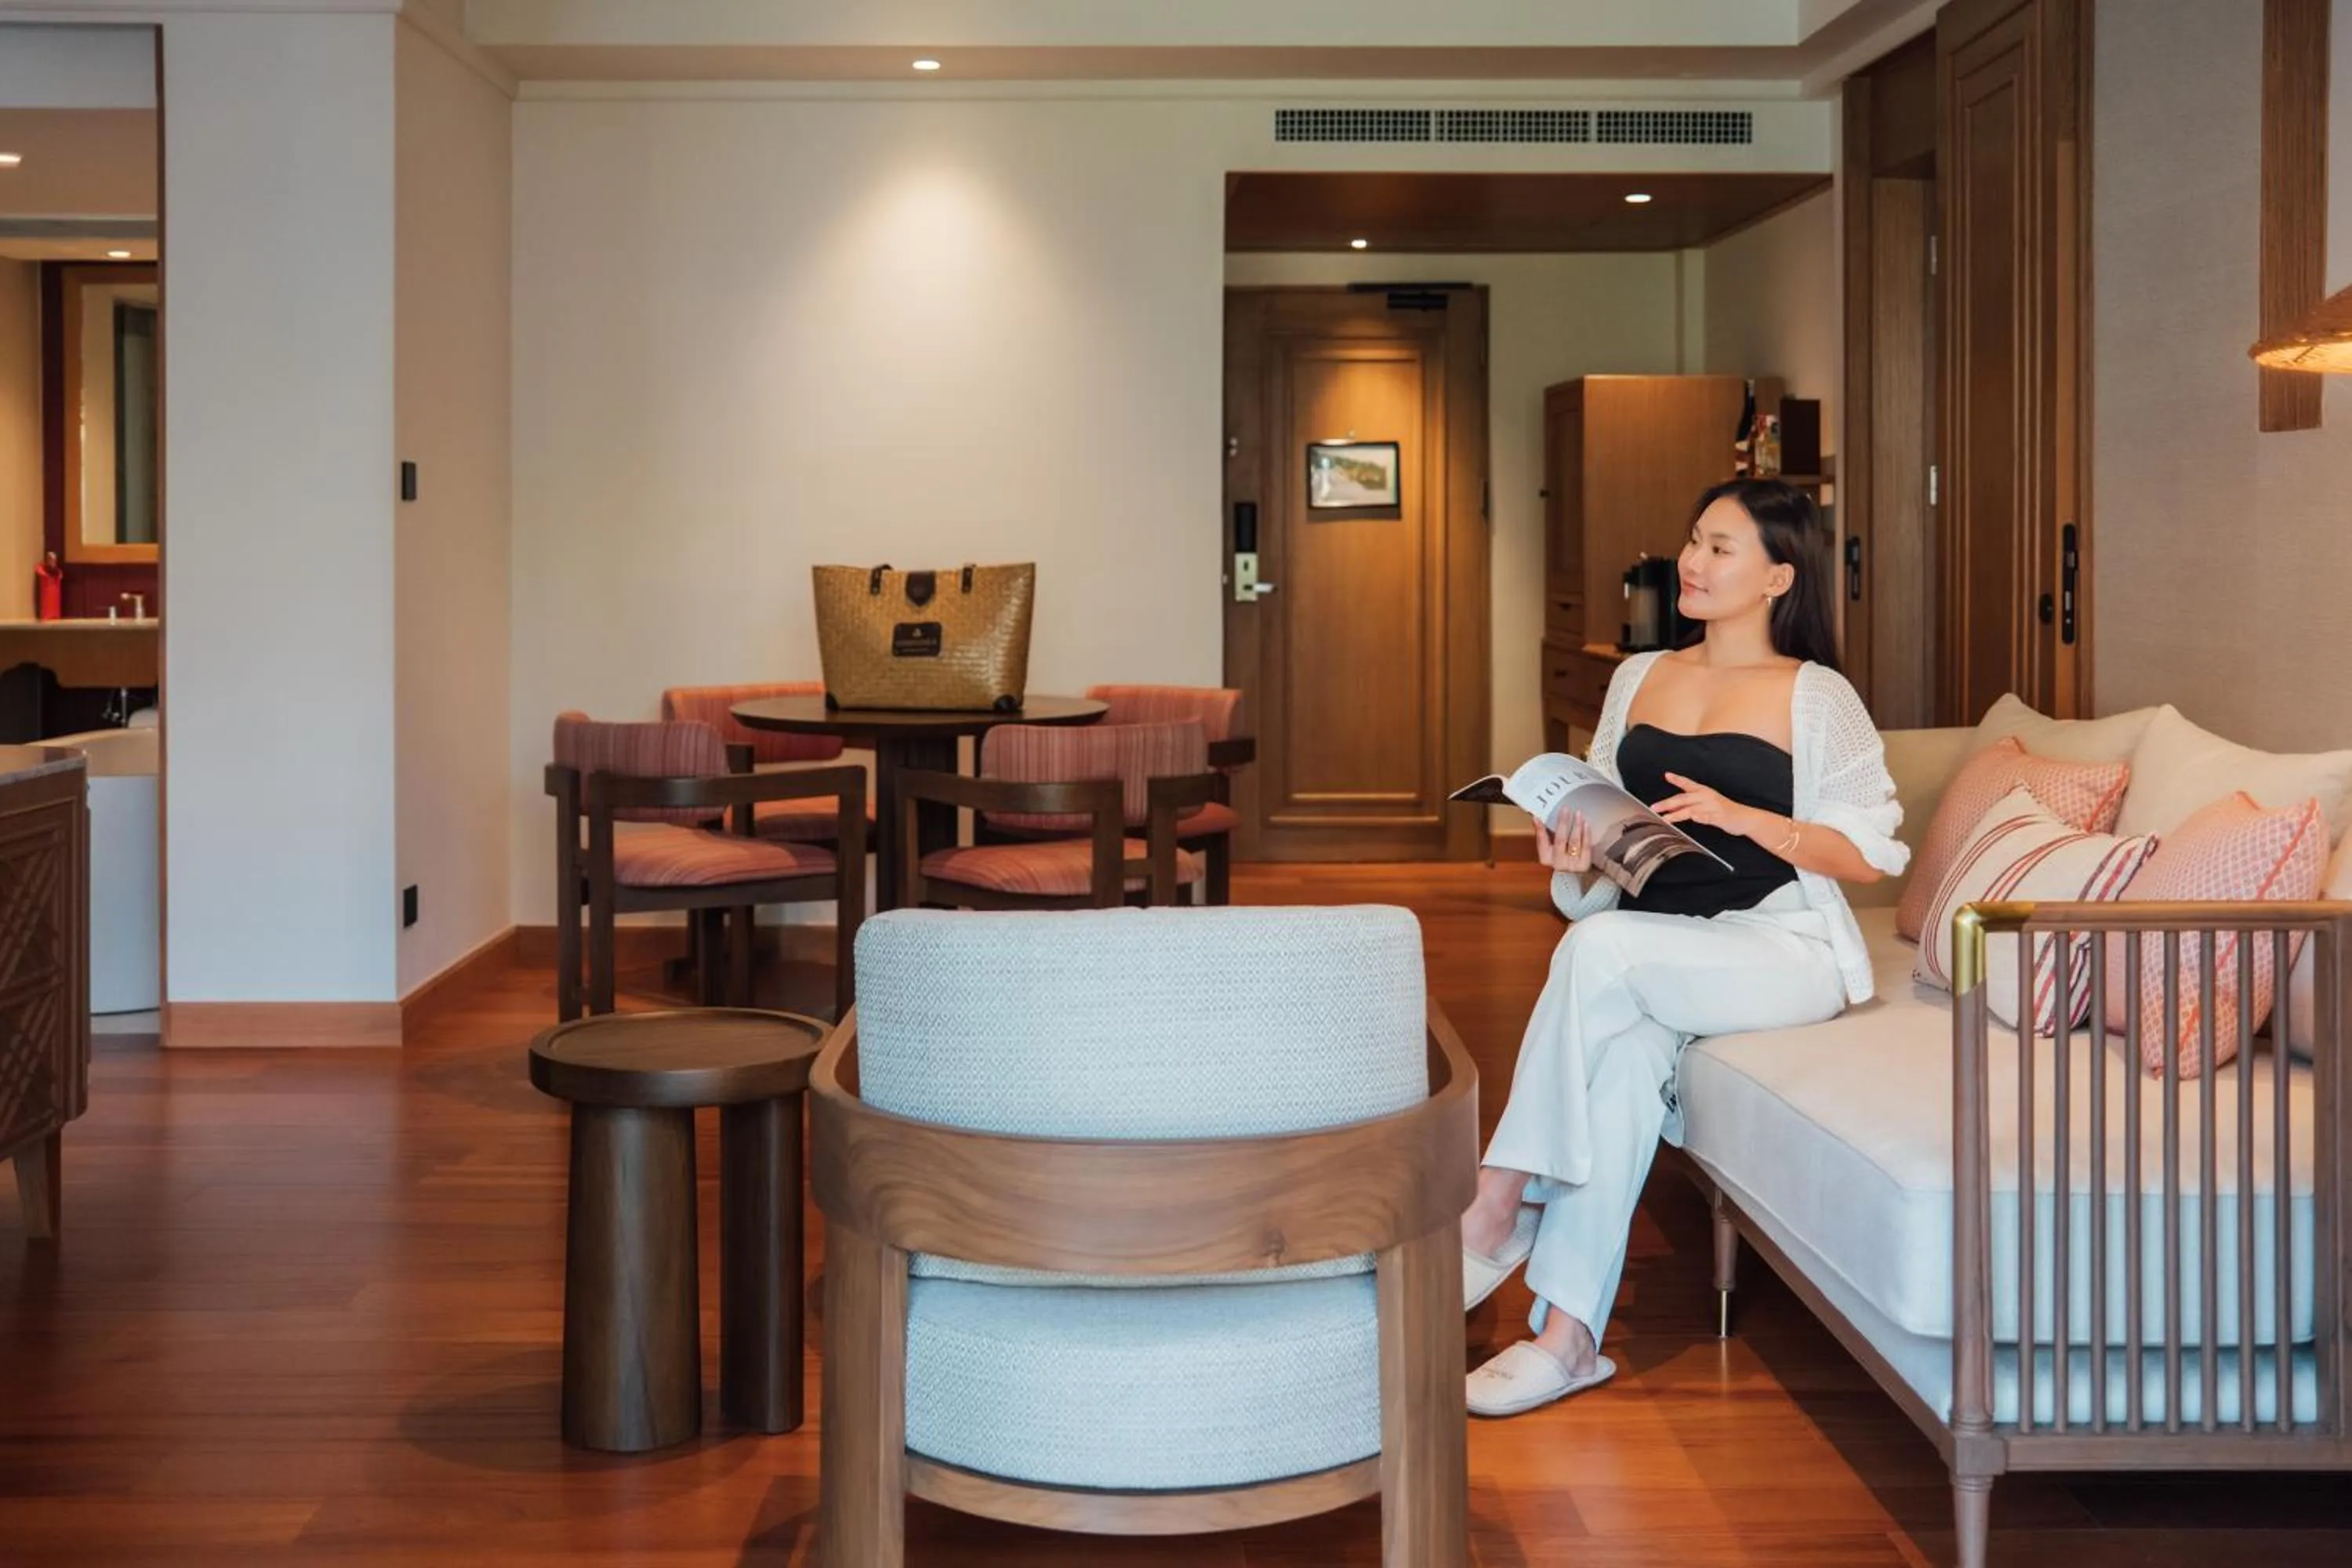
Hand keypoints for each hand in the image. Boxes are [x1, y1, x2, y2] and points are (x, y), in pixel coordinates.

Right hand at [1535, 811, 1592, 873]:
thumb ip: (1544, 837)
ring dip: (1576, 825)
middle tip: (1565, 809)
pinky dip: (1586, 834)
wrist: (1573, 887)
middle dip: (1563, 822)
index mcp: (1546, 860)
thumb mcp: (1549, 854)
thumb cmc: (1560, 867)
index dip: (1540, 829)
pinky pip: (1585, 847)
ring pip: (1574, 841)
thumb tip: (1537, 819)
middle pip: (1560, 839)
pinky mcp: (1584, 865)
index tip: (1538, 817)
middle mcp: (1558, 863)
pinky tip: (1585, 824)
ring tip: (1577, 814)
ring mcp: (1572, 865)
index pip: (1542, 842)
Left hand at [1653, 772, 1768, 839]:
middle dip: (1668, 803)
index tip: (1667, 775)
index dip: (1677, 779)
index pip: (1688, 784)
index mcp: (1703, 792)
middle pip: (1684, 799)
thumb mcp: (1705, 805)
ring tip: (1667, 818)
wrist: (1744, 818)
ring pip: (1692, 809)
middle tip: (1655, 807)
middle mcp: (1706, 797)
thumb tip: (1669, 809)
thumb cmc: (1722, 811)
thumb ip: (1688, 806)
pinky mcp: (1719, 817)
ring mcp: (1713, 807)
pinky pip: (1708, 817)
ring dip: (1678, 814)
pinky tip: (1694, 818)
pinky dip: (1701, 817)